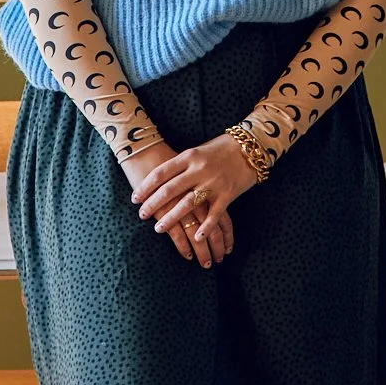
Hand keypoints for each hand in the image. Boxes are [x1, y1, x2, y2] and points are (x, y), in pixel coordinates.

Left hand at [132, 133, 257, 264]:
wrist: (250, 147)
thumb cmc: (220, 148)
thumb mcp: (197, 151)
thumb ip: (181, 165)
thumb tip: (159, 179)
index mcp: (189, 156)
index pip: (161, 173)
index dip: (146, 187)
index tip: (134, 198)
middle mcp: (199, 169)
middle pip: (170, 189)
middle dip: (153, 204)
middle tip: (141, 215)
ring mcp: (213, 183)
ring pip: (188, 203)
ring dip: (172, 217)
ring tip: (158, 229)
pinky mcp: (227, 194)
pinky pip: (214, 214)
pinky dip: (205, 227)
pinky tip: (195, 237)